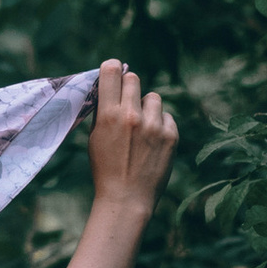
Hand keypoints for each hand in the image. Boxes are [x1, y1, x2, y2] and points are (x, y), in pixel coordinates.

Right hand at [85, 59, 177, 221]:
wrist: (127, 198)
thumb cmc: (105, 168)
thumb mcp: (95, 137)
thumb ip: (103, 111)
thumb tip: (110, 86)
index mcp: (108, 115)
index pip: (111, 71)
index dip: (112, 69)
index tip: (113, 73)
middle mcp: (132, 116)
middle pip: (133, 78)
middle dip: (129, 87)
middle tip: (127, 103)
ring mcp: (154, 126)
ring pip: (153, 97)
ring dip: (147, 107)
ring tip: (141, 127)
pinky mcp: (171, 136)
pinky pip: (166, 116)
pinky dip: (160, 125)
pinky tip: (152, 142)